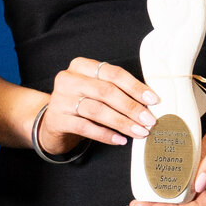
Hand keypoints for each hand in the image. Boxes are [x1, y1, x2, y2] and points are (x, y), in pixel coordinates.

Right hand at [39, 57, 157, 154]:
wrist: (52, 122)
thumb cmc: (81, 102)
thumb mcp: (95, 89)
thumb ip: (116, 90)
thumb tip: (149, 102)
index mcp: (81, 66)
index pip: (113, 73)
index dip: (135, 87)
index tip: (153, 99)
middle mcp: (68, 79)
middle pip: (106, 92)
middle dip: (131, 107)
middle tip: (149, 120)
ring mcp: (60, 99)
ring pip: (97, 110)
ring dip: (122, 122)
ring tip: (139, 131)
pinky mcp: (57, 119)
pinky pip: (85, 128)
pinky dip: (105, 135)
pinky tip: (120, 140)